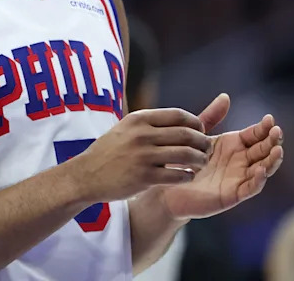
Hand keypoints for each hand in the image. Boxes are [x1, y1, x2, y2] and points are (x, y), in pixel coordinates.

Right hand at [69, 107, 212, 202]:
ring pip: (186, 154)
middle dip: (203, 142)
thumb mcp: (126, 129)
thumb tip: (182, 120)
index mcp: (139, 119)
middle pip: (186, 134)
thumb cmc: (109, 151)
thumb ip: (151, 124)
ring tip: (201, 163)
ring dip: (200, 159)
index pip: (179, 115)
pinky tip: (188, 176)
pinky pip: (177, 175)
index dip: (196, 123)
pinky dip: (188, 175)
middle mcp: (142, 134)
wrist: (86, 175)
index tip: (201, 131)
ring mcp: (143, 156)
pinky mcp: (144, 177)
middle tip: (207, 149)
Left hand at [161, 94, 284, 218]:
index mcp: (235, 144)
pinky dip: (257, 180)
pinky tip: (261, 170)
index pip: (256, 134)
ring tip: (277, 150)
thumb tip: (226, 96)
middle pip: (264, 150)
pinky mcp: (233, 194)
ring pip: (263, 169)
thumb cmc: (184, 159)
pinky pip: (250, 188)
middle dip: (273, 141)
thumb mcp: (198, 134)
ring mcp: (239, 178)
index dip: (264, 128)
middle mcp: (241, 161)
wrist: (169, 185)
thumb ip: (212, 117)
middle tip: (277, 132)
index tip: (270, 119)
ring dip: (272, 161)